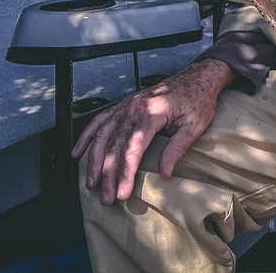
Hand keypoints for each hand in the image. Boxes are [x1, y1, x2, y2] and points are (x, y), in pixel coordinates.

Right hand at [71, 59, 234, 204]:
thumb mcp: (194, 126)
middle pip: (115, 144)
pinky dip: (87, 136)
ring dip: (94, 161)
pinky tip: (78, 152)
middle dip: (108, 174)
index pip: (133, 147)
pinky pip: (100, 120)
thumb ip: (177, 149)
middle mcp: (135, 107)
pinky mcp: (124, 105)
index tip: (122, 193)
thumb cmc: (198, 100)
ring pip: (103, 134)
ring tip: (91, 183)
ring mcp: (127, 105)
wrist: (196, 78)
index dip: (125, 172)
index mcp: (153, 111)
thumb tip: (164, 174)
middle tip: (106, 197)